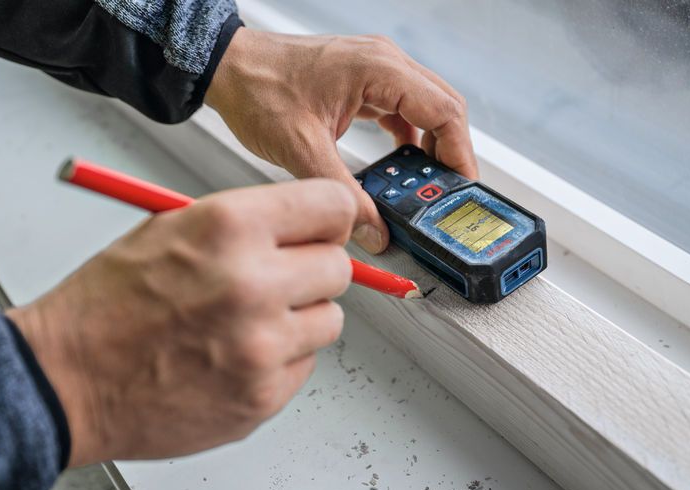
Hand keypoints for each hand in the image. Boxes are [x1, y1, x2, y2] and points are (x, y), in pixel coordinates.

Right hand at [6, 180, 355, 465]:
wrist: (66, 381)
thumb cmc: (107, 306)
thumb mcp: (171, 229)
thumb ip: (249, 224)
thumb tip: (308, 230)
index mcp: (230, 228)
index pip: (334, 207)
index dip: (329, 219)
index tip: (323, 230)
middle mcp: (254, 284)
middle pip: (340, 268)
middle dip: (313, 271)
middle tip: (278, 279)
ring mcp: (261, 347)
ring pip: (330, 321)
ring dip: (299, 319)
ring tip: (248, 322)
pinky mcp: (262, 396)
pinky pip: (304, 365)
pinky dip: (279, 359)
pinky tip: (234, 355)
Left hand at [205, 28, 477, 253]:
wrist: (228, 67)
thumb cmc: (258, 90)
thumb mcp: (302, 150)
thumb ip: (343, 192)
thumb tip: (372, 228)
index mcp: (378, 70)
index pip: (444, 112)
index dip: (459, 154)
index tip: (460, 187)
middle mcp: (384, 62)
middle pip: (443, 108)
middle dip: (450, 152)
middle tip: (447, 192)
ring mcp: (375, 68)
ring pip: (425, 107)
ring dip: (430, 144)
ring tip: (425, 183)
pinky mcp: (363, 80)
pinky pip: (401, 108)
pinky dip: (408, 137)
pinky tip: (400, 164)